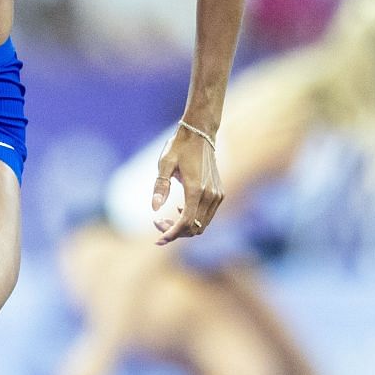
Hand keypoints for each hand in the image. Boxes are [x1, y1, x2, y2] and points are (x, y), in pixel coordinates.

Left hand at [153, 126, 222, 243]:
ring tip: (165, 219)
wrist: (200, 134)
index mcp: (196, 190)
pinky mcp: (219, 194)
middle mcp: (211, 195)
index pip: (187, 223)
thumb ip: (160, 186)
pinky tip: (180, 211)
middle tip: (157, 224)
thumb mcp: (164, 164)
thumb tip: (155, 208)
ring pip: (202, 225)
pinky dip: (193, 220)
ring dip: (184, 227)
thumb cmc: (179, 147)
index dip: (172, 234)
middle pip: (195, 228)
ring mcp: (218, 195)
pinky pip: (207, 216)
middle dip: (175, 232)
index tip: (158, 239)